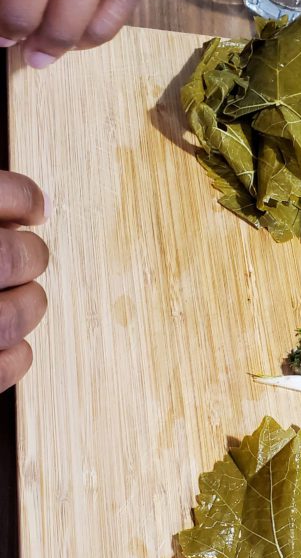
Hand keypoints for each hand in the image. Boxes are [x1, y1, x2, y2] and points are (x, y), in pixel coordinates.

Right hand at [0, 172, 48, 390]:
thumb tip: (40, 206)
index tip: (37, 208)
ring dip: (28, 304)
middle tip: (23, 257)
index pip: (1, 193)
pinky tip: (8, 343)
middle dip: (29, 256)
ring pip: (20, 313)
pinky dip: (17, 355)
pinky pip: (9, 364)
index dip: (24, 197)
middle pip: (18, 256)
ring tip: (14, 299)